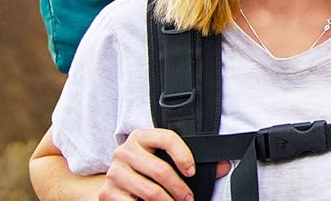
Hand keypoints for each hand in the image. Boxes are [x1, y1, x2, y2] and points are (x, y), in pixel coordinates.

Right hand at [99, 128, 230, 200]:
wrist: (113, 186)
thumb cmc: (143, 172)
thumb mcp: (161, 161)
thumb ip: (189, 163)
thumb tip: (223, 166)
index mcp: (140, 137)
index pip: (166, 138)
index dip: (183, 155)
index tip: (192, 171)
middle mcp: (124, 151)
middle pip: (160, 170)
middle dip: (180, 189)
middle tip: (188, 199)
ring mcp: (114, 172)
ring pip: (150, 191)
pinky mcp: (108, 192)